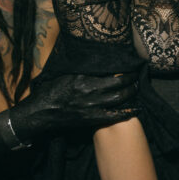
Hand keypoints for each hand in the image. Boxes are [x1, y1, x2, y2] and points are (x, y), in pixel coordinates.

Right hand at [11, 71, 138, 141]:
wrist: (41, 112)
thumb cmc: (50, 91)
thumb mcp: (65, 74)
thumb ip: (81, 69)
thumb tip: (93, 61)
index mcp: (83, 76)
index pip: (109, 70)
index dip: (122, 68)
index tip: (128, 65)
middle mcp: (90, 89)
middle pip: (118, 83)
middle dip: (130, 79)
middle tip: (136, 75)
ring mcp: (92, 105)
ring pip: (120, 97)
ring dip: (131, 92)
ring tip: (136, 87)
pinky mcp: (92, 118)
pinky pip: (115, 115)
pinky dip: (128, 112)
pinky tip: (138, 109)